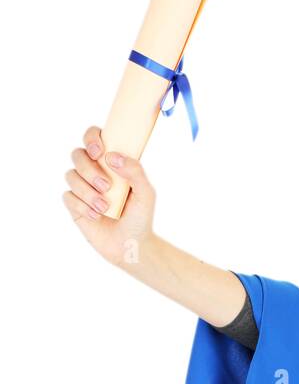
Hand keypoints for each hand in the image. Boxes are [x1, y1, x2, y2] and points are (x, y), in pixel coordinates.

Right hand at [61, 125, 155, 267]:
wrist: (131, 246)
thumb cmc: (140, 217)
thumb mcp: (145, 193)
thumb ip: (135, 171)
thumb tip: (112, 156)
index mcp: (111, 162)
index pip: (94, 137)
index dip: (92, 138)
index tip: (99, 151)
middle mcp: (94, 170)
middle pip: (78, 154)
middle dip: (89, 170)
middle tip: (106, 186)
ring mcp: (82, 187)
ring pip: (71, 175)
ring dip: (87, 191)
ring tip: (105, 207)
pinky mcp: (74, 204)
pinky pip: (68, 196)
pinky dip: (82, 206)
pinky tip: (96, 216)